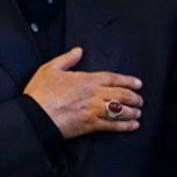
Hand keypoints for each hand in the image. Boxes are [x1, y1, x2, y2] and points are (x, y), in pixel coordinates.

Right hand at [23, 47, 143, 138]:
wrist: (36, 116)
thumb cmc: (41, 93)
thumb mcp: (50, 69)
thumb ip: (67, 59)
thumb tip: (78, 51)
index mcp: (86, 79)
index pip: (113, 78)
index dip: (128, 81)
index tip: (138, 84)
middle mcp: (94, 94)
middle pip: (121, 94)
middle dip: (134, 97)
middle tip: (140, 100)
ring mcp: (94, 110)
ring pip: (120, 109)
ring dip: (132, 111)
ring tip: (138, 112)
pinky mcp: (90, 125)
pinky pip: (112, 125)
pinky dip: (125, 125)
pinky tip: (133, 125)